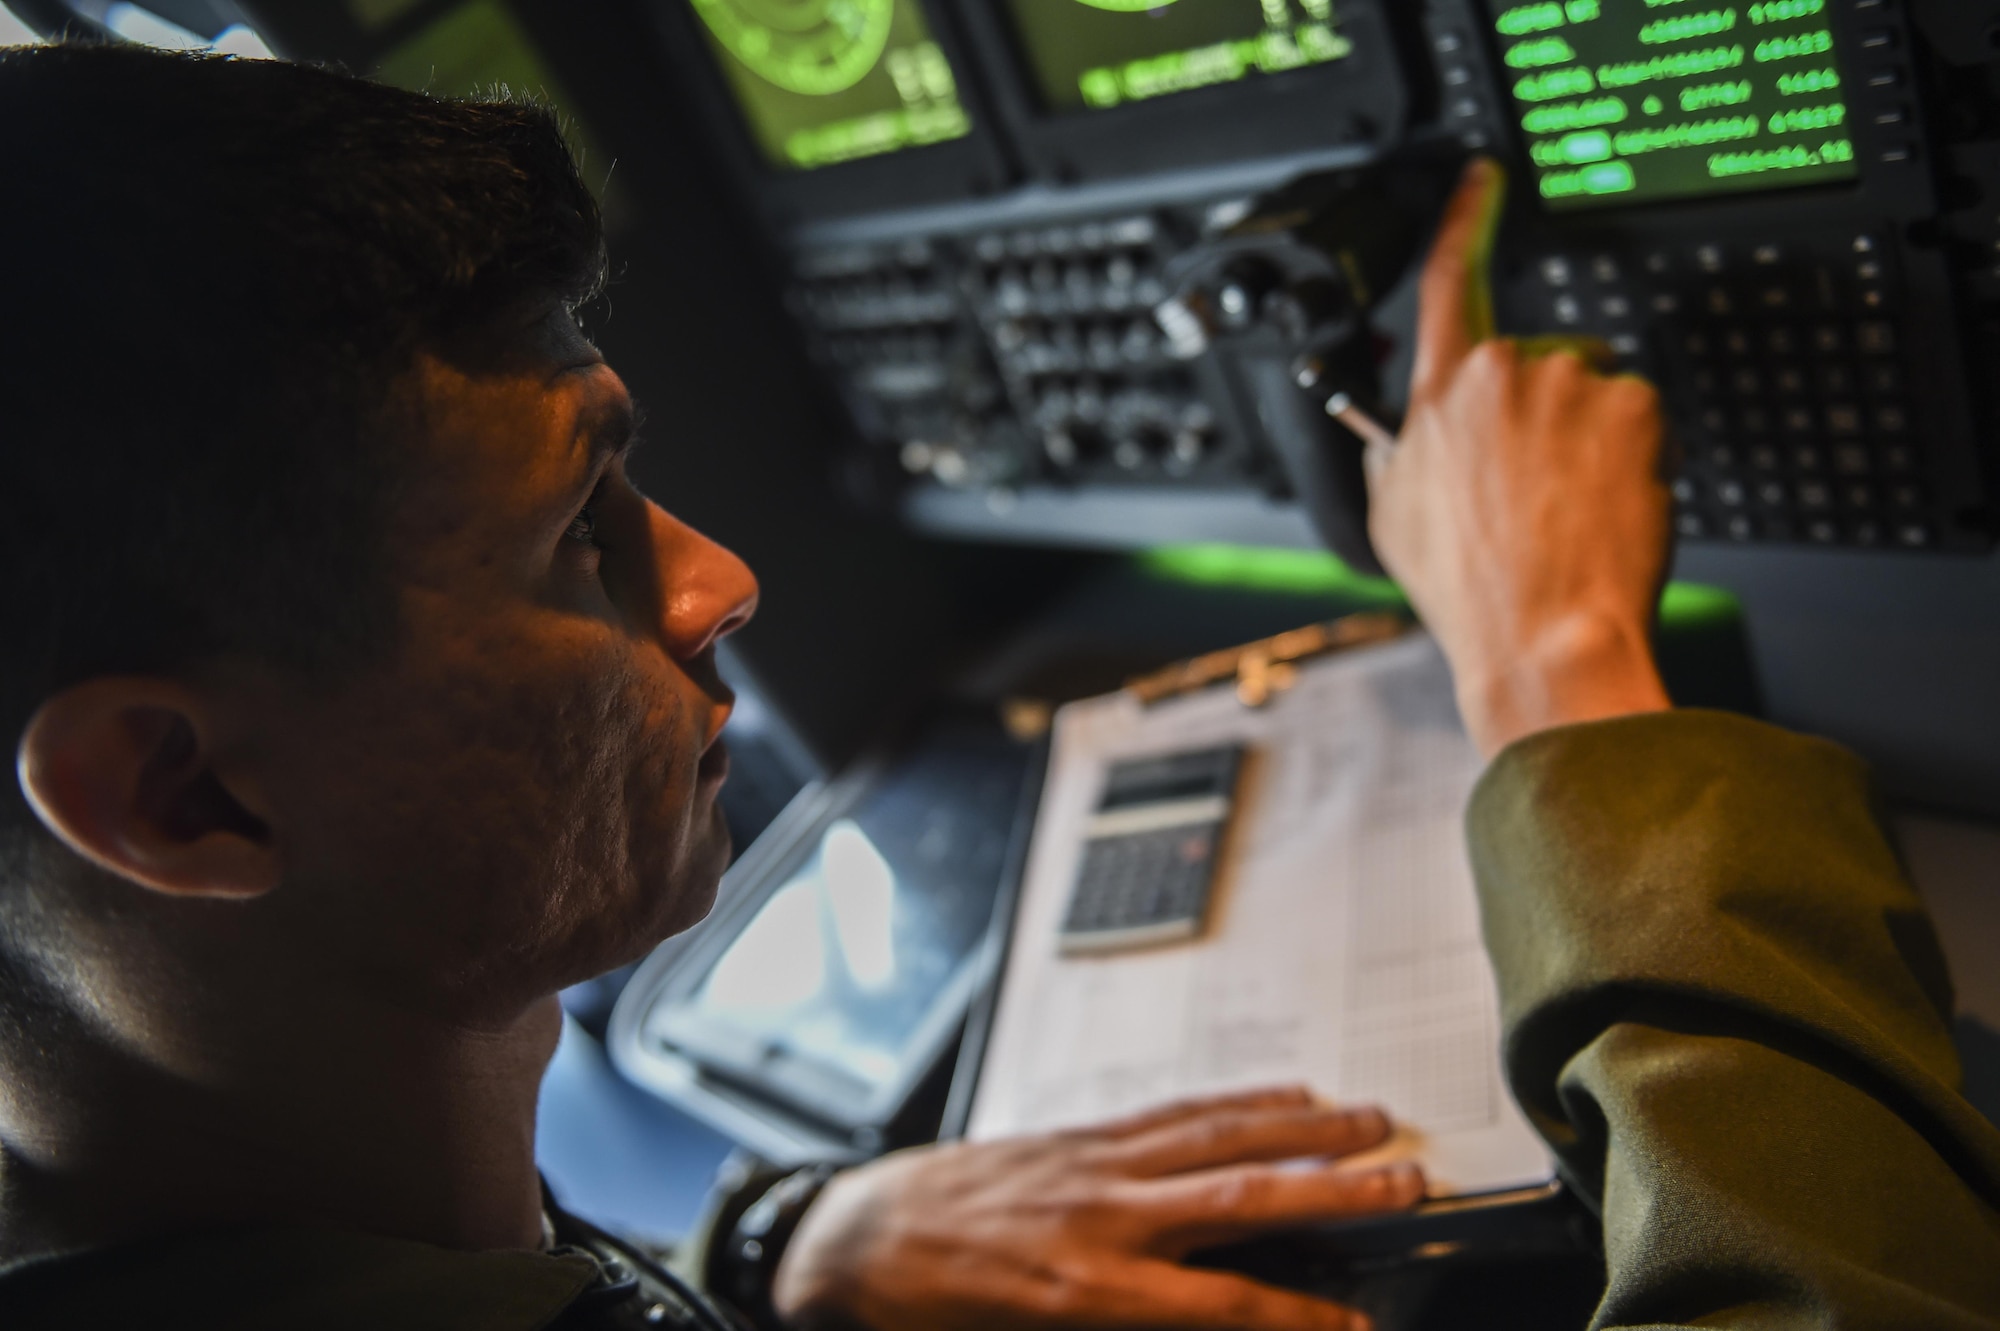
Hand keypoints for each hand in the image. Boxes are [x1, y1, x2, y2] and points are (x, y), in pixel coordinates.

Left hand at [772, 1087, 1422, 1330]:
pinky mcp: (1079, 1136)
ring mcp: (1093, 1167)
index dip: (1299, 1318)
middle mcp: (1104, 1219)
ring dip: (1300, 1130)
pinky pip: (1172, 1113)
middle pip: (1240, 1199)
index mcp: (1090, 1292)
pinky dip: (1235, 1102)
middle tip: (1405, 1180)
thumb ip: (1125, 1329)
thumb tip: (1213, 1321)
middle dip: (1332, 1190)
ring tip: (1370, 1122)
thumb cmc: (934, 1311)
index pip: (1224, 1306)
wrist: (859, 1241)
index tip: (1359, 1324)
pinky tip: (1281, 1097)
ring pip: (1215, 1139)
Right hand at [1367, 159, 1673, 757]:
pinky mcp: (1634, 409)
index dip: (1467, 217)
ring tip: (1567, 508)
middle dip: (1547, 410)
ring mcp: (1573, 387)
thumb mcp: (1391, 518)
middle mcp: (1503, 374)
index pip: (1452, 277)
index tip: (1483, 179)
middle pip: (1541, 359)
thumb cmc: (1470, 591)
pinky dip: (1633, 458)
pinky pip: (1640, 418)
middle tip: (1535, 489)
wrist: (1542, 637)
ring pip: (1595, 391)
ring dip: (1590, 436)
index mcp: (1439, 394)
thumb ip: (1395, 450)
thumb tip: (1403, 433)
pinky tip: (1604, 508)